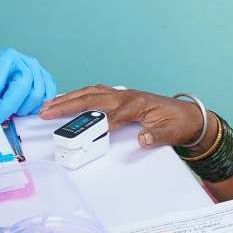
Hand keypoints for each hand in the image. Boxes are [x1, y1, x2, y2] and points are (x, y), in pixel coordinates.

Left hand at [0, 49, 56, 125]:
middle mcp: (25, 62)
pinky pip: (47, 98)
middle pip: (22, 87)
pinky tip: (22, 110)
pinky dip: (36, 108)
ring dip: (21, 109)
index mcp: (5, 58)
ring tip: (9, 113)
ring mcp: (38, 71)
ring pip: (36, 95)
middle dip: (6, 108)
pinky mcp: (47, 80)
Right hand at [39, 86, 207, 148]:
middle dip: (67, 104)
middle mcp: (126, 96)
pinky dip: (78, 96)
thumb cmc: (177, 123)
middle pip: (92, 98)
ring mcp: (121, 95)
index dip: (98, 123)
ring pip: (89, 93)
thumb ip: (156, 136)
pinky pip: (94, 93)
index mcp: (137, 104)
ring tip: (48, 104)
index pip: (113, 114)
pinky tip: (67, 99)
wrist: (187, 115)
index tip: (81, 132)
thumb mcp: (170, 132)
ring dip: (68, 98)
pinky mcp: (119, 97)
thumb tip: (142, 139)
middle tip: (45, 111)